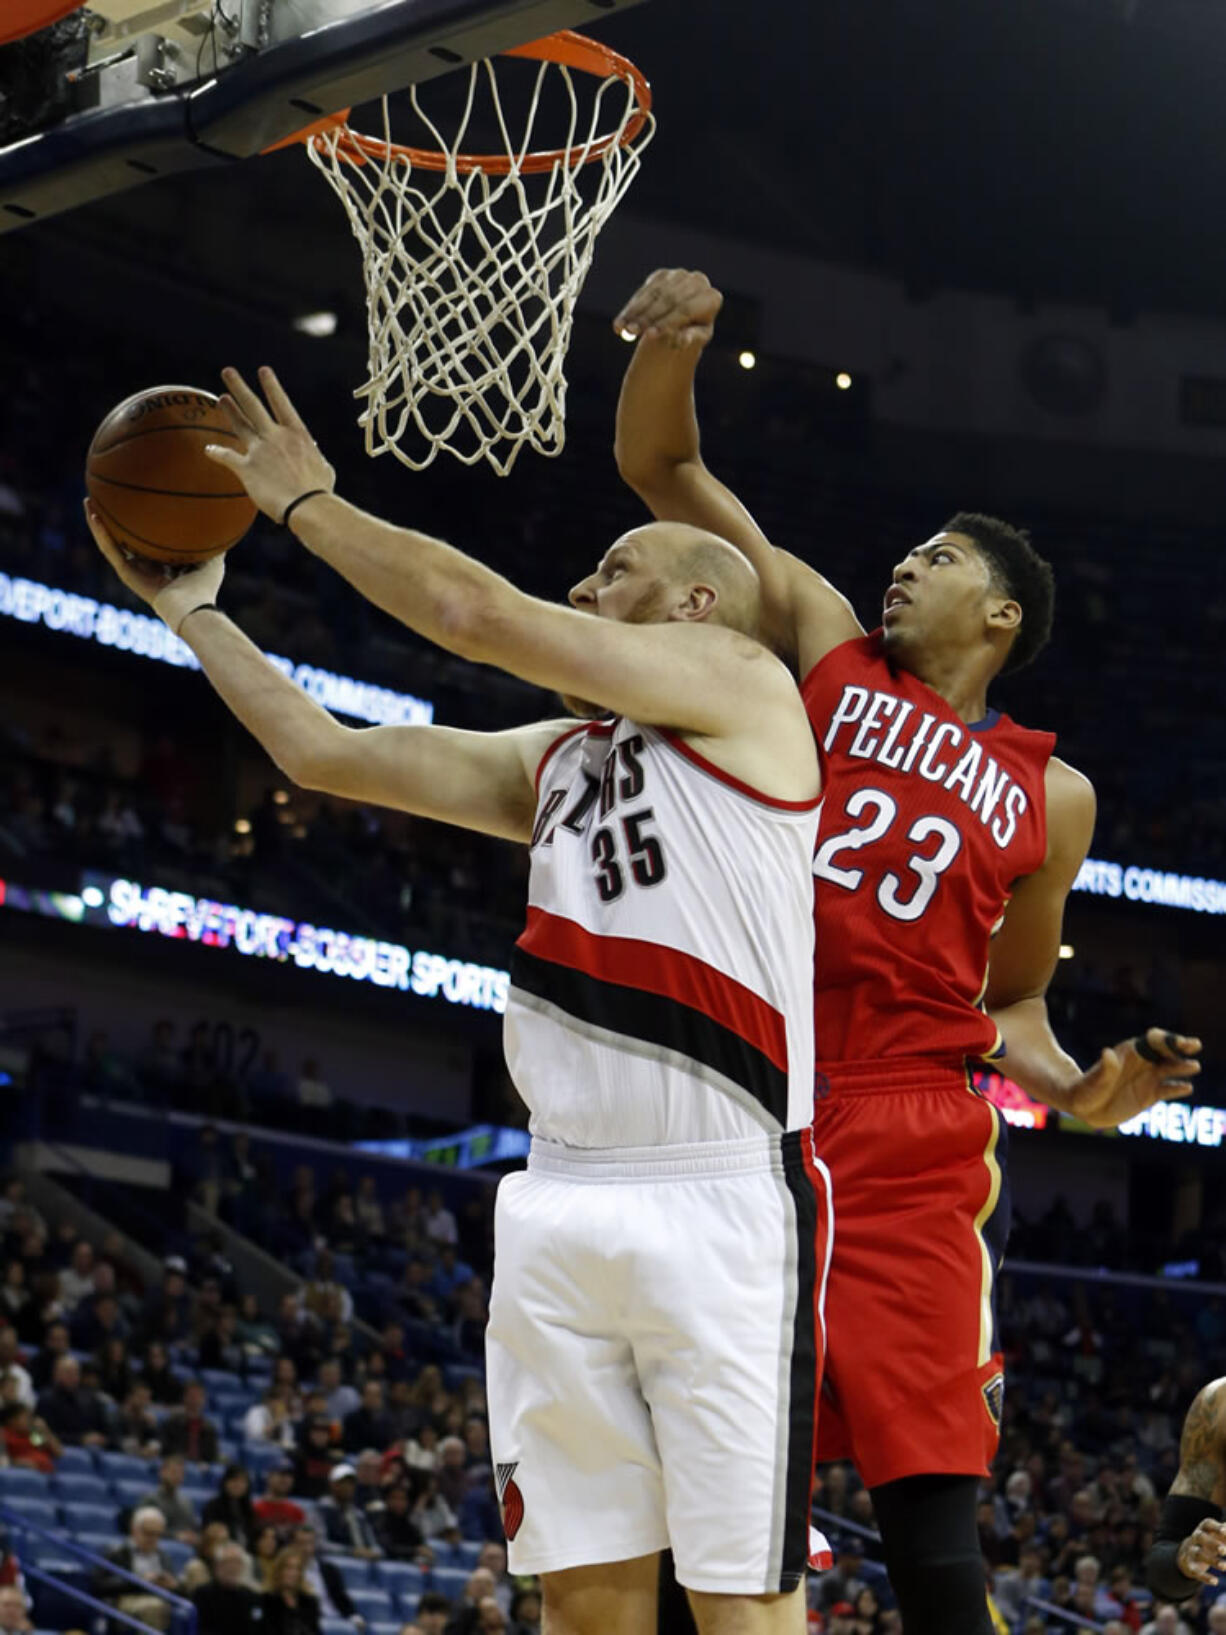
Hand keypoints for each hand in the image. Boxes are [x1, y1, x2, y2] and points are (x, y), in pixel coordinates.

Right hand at [84, 501, 224, 634]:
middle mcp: (146, 565)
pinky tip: (93, 514)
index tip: (136, 499)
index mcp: (163, 562)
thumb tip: (220, 516)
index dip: (140, 522)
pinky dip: (100, 532)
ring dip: (97, 522)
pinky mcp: (126, 573)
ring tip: (88, 501)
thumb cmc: (204, 586)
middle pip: (125, 537)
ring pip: (110, 542)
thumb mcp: (211, 557)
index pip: (148, 539)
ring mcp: (134, 569)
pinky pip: (110, 549)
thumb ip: (212, 539)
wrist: (191, 607)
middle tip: (103, 496)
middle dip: (113, 519)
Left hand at [206, 366, 334, 523]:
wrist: (307, 506)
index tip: (263, 370)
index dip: (271, 386)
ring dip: (229, 410)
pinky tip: (209, 449)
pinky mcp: (247, 469)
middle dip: (239, 387)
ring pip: (240, 425)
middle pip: (253, 406)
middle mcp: (276, 436)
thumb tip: (313, 452)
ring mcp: (260, 451)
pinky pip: (228, 457)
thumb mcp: (323, 467)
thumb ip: (314, 455)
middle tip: (228, 372)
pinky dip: (217, 453)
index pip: (281, 403)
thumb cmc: (320, 491)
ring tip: (221, 398)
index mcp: (297, 434)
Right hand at [613, 267, 722, 348]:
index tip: (650, 336)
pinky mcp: (662, 275)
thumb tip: (680, 339)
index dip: (667, 322)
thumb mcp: (695, 340)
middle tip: (631, 332)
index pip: (686, 309)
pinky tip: (619, 324)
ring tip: (622, 330)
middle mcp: (697, 281)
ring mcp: (679, 275)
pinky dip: (631, 308)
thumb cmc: (693, 333)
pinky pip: (644, 291)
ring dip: (635, 312)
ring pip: (654, 294)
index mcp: (711, 298)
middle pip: (669, 300)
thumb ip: (690, 338)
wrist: (685, 321)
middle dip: (648, 317)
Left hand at [1063, 1026, 1200, 1128]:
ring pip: (1170, 1069)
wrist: (1084, 1106)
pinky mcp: (1150, 1095)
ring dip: (1182, 1066)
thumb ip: (1105, 1068)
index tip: (1174, 1040)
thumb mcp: (1094, 1079)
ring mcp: (1148, 1078)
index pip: (1152, 1040)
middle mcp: (1142, 1063)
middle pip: (1166, 1051)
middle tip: (1195, 1044)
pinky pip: (1167, 1090)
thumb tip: (1108, 1053)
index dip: (1164, 1038)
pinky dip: (1177, 1088)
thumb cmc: (1086, 1088)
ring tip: (1194, 1066)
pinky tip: (1187, 1088)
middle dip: (1180, 1046)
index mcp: (1130, 1052)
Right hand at [1177, 1517, 1225, 1583]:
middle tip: (1223, 1550)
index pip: (1207, 1524)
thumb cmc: (1209, 1542)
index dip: (1216, 1527)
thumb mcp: (1217, 1536)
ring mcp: (1191, 1552)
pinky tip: (1215, 1581)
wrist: (1188, 1554)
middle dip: (1212, 1543)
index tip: (1224, 1531)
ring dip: (1212, 1560)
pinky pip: (1196, 1571)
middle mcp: (1195, 1538)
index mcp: (1203, 1529)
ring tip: (1224, 1567)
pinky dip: (1205, 1577)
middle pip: (1200, 1537)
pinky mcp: (1190, 1567)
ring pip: (1198, 1554)